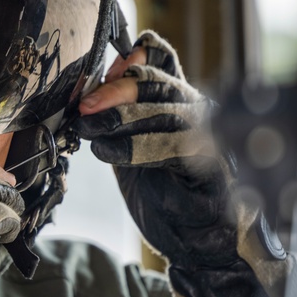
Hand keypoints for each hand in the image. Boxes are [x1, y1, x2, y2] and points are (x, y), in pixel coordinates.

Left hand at [74, 31, 286, 296]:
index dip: (134, 54)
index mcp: (175, 99)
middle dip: (118, 88)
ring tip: (91, 132)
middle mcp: (196, 113)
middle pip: (162, 81)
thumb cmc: (162, 192)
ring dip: (123, 117)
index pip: (162, 56)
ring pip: (170, 110)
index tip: (103, 70)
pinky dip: (138, 147)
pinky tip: (111, 154)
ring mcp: (208, 138)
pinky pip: (177, 147)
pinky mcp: (211, 168)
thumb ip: (117, 112)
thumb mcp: (129, 144)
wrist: (192, 242)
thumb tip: (99, 78)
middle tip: (86, 106)